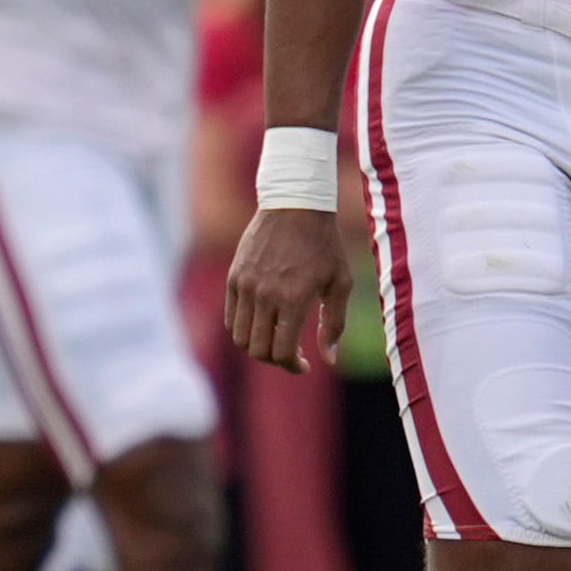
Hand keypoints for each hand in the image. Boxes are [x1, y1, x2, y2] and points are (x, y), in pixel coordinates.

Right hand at [225, 206, 351, 372]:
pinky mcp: (234, 277)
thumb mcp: (340, 282)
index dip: (293, 366)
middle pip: (258, 350)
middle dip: (276, 360)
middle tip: (291, 354)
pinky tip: (262, 324)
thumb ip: (334, 324)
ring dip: (257, 347)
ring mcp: (245, 285)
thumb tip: (329, 359)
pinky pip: (230, 318)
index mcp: (292, 299)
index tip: (304, 365)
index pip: (282, 351)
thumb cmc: (324, 244)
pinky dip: (243, 329)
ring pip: (240, 337)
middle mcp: (264, 295)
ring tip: (275, 340)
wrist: (295, 204)